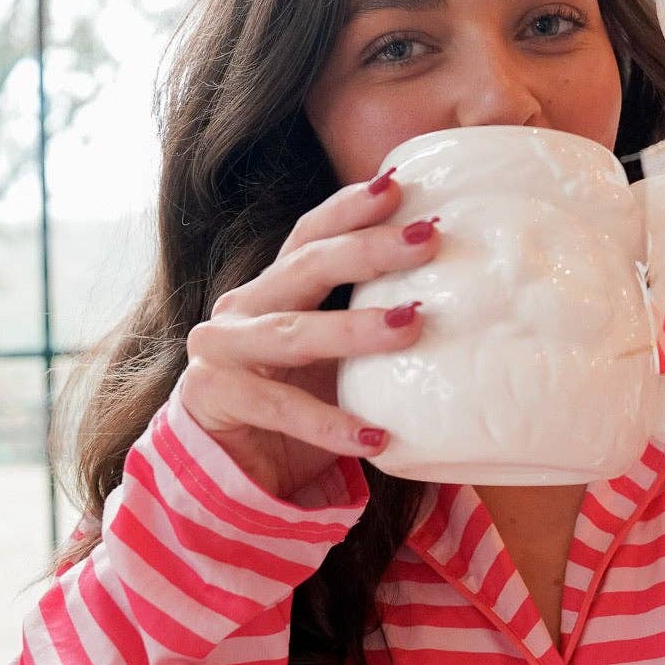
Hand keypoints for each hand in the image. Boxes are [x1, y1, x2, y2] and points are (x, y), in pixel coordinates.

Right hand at [178, 173, 436, 500]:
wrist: (230, 479)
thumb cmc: (293, 416)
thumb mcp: (335, 366)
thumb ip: (368, 331)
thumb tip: (453, 306)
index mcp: (270, 293)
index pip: (309, 238)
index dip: (349, 210)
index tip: (398, 186)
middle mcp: (240, 311)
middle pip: (305, 268)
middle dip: (368, 250)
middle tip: (427, 240)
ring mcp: (219, 352)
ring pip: (293, 333)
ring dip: (354, 329)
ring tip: (412, 324)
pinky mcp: (211, 398)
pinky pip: (280, 409)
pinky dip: (329, 424)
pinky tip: (375, 436)